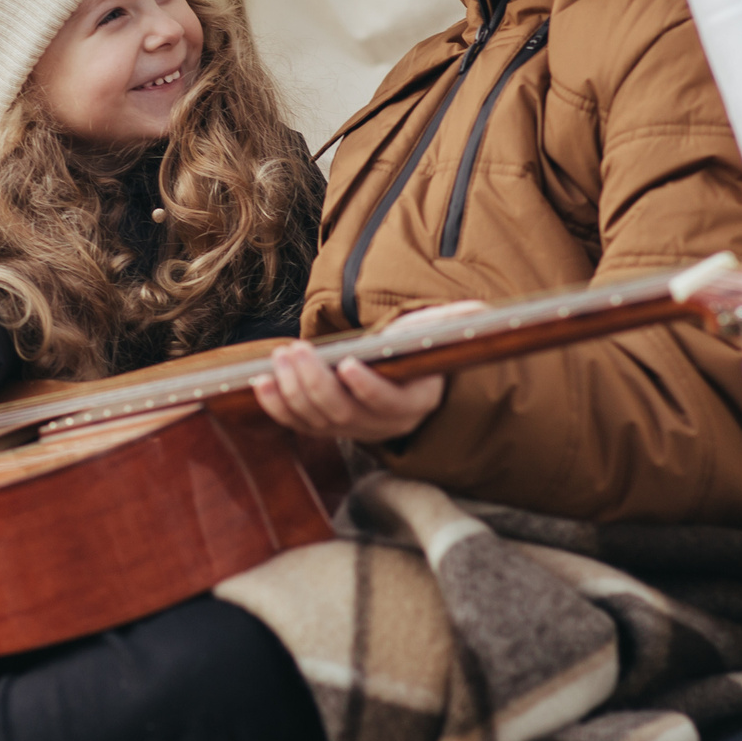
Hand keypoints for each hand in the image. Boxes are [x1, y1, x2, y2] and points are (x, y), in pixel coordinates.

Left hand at [249, 302, 481, 443]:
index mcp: (415, 402)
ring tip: (279, 358)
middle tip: (296, 351)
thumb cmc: (419, 347)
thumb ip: (457, 322)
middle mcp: (383, 424)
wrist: (400, 371)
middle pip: (344, 413)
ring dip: (293, 390)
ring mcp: (352, 430)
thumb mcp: (441, 332)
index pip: (390, 403)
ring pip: (318, 420)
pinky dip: (277, 406)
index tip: (350, 364)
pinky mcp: (326, 428)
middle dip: (316, 383)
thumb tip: (481, 310)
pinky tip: (261, 382)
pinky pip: (298, 424)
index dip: (369, 388)